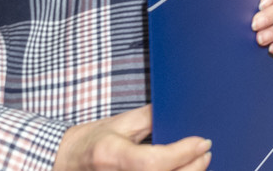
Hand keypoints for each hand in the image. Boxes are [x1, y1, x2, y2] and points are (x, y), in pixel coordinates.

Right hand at [54, 106, 210, 170]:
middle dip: (192, 167)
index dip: (182, 154)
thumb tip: (179, 108)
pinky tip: (182, 170)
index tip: (202, 142)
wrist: (67, 162)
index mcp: (110, 155)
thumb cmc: (92, 141)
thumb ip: (149, 117)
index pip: (152, 163)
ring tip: (198, 161)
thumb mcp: (119, 123)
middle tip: (205, 151)